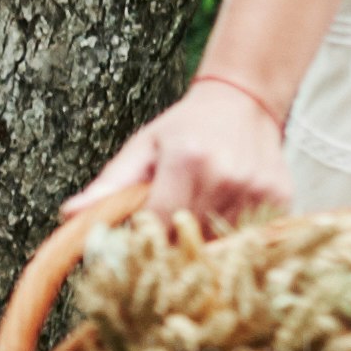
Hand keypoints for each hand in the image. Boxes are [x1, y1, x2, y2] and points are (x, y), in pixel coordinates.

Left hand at [66, 78, 289, 234]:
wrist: (244, 103)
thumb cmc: (184, 129)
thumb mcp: (142, 149)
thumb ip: (109, 186)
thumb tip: (68, 215)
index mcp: (188, 160)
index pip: (159, 225)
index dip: (146, 242)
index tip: (140, 245)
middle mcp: (227, 175)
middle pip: (190, 240)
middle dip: (174, 246)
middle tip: (168, 238)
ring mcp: (258, 189)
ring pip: (221, 245)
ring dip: (205, 243)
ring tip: (198, 221)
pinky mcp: (281, 200)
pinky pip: (250, 238)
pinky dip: (233, 238)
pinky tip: (226, 216)